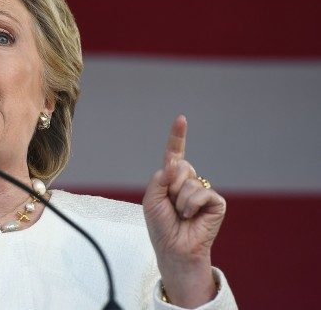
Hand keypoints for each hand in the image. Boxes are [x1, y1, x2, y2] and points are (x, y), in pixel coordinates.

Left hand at [142, 115, 225, 307]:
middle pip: (179, 166)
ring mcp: (203, 190)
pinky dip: (191, 206)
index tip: (182, 119)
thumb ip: (160, 178)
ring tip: (181, 215)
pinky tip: (192, 217)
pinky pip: (201, 192)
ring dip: (179, 200)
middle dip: (170, 186)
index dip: (178, 136)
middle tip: (171, 206)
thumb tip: (176, 164)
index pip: (175, 154)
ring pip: (188, 181)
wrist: (174, 249)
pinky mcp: (216, 202)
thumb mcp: (151, 199)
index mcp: (171, 178)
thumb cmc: (161, 226)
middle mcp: (189, 181)